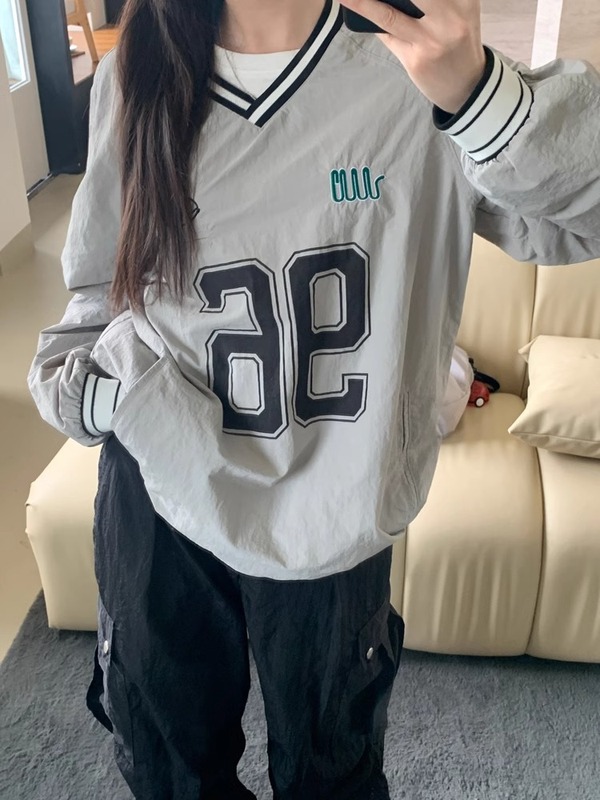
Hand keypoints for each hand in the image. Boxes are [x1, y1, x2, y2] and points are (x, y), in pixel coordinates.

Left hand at [339, 0, 486, 114]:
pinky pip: (387, 36)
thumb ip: (434, 0)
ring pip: (389, 16)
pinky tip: (353, 6)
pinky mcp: (415, 61)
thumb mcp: (460, 10)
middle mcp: (449, 18)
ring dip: (362, 3)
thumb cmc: (457, 40)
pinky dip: (371, 20)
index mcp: (463, 0)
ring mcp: (430, 41)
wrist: (466, 85)